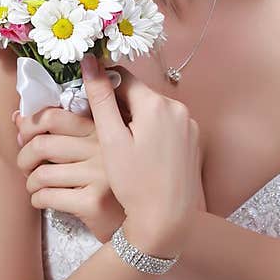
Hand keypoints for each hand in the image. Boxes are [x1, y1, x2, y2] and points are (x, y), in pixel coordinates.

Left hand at [15, 104, 126, 242]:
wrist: (143, 218)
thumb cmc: (111, 181)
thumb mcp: (94, 148)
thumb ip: (62, 131)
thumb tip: (18, 118)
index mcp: (101, 129)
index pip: (54, 116)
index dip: (30, 125)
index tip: (25, 136)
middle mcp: (102, 149)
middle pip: (42, 145)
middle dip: (24, 158)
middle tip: (26, 166)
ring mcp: (99, 176)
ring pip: (41, 174)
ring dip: (30, 183)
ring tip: (35, 186)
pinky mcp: (93, 202)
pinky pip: (48, 197)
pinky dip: (37, 200)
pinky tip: (43, 201)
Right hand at [79, 55, 202, 257]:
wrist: (168, 219)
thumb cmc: (135, 183)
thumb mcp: (112, 139)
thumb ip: (100, 98)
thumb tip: (90, 60)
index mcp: (157, 104)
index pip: (123, 77)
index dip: (101, 86)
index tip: (86, 102)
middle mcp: (178, 108)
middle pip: (139, 93)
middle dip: (117, 104)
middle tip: (99, 127)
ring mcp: (189, 125)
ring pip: (152, 110)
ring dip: (133, 117)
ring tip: (119, 144)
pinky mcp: (193, 141)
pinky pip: (166, 125)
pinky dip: (150, 130)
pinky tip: (139, 153)